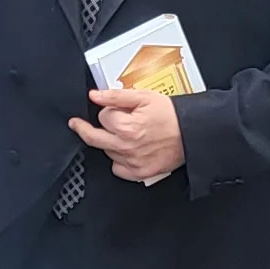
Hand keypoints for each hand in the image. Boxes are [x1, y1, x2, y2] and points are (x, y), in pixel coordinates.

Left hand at [72, 84, 186, 185]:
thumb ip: (116, 96)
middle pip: (94, 138)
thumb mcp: (144, 97)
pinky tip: (127, 150)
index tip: (114, 109)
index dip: (108, 110)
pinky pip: (118, 168)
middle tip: (77, 124)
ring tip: (126, 134)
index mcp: (127, 127)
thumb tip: (95, 95)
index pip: (102, 117)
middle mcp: (127, 147)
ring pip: (107, 152)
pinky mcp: (139, 173)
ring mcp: (133, 162)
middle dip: (84, 129)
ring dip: (110, 142)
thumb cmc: (172, 116)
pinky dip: (118, 160)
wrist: (192, 134)